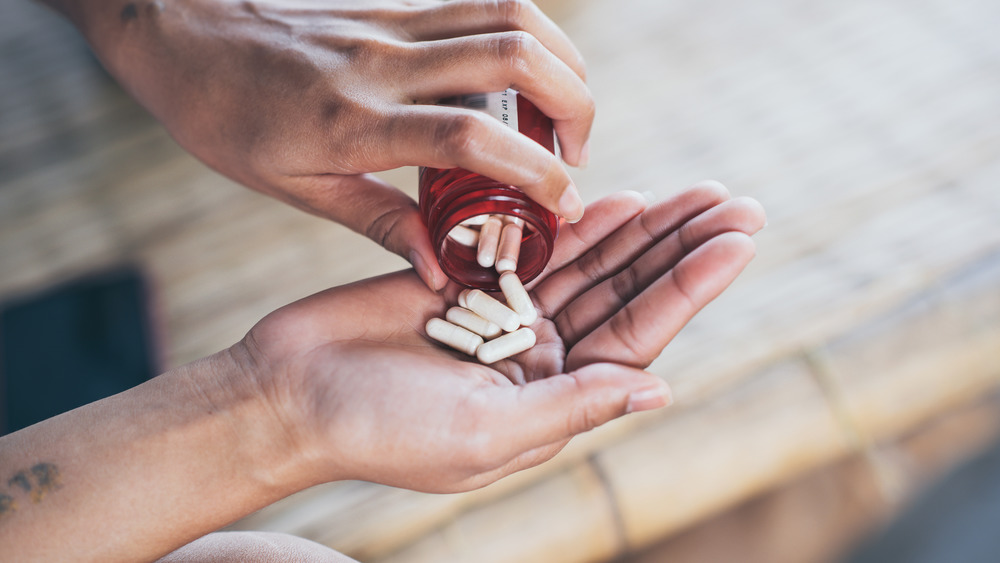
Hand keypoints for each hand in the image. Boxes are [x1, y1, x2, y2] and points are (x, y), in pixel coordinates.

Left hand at [80, 0, 592, 289]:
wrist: (182, 30)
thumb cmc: (225, 115)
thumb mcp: (291, 186)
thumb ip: (376, 219)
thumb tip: (440, 263)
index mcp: (352, 123)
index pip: (469, 141)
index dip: (535, 171)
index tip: (563, 202)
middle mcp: (381, 63)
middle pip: (512, 56)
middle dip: (575, 102)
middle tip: (578, 151)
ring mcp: (390, 21)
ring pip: (507, 15)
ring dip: (560, 60)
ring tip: (565, 111)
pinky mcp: (394, 0)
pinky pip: (478, 2)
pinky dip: (522, 35)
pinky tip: (522, 75)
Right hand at [238, 182, 765, 492]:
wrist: (291, 394)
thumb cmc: (378, 430)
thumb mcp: (484, 433)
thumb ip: (570, 407)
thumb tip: (657, 391)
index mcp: (550, 400)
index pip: (637, 337)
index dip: (689, 288)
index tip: (735, 242)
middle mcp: (537, 357)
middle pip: (627, 294)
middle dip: (682, 250)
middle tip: (739, 205)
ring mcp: (504, 316)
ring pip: (591, 266)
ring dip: (644, 231)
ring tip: (699, 193)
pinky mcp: (467, 280)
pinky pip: (535, 247)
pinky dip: (577, 222)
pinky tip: (621, 199)